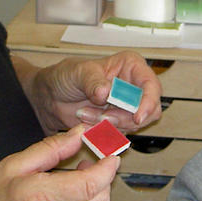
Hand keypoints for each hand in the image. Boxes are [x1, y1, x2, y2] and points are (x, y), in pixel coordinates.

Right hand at [0, 126, 118, 200]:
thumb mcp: (14, 164)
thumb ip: (51, 148)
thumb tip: (79, 133)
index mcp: (41, 196)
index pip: (91, 184)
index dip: (107, 167)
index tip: (111, 154)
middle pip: (100, 198)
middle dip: (104, 178)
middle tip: (91, 161)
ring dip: (92, 192)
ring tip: (73, 177)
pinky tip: (63, 196)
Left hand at [17, 51, 162, 133]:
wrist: (50, 98)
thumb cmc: (65, 77)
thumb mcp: (77, 73)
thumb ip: (92, 80)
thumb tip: (107, 91)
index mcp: (130, 66)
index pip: (151, 85)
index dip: (148, 102)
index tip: (137, 117)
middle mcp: (133, 86)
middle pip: (149, 110)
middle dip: (125, 118)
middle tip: (102, 117)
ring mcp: (126, 106)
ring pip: (134, 125)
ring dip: (109, 125)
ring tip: (85, 115)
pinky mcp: (118, 122)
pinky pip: (120, 134)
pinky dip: (103, 132)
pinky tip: (86, 121)